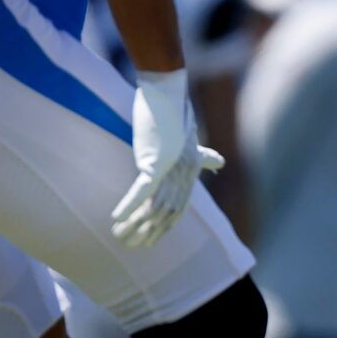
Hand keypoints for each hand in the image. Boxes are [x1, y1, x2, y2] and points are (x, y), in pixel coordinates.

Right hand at [113, 68, 225, 247]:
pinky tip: (116, 217)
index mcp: (190, 171)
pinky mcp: (158, 160)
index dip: (166, 227)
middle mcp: (184, 174)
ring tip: (118, 235)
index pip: (180, 208)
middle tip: (131, 246)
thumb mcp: (190, 138)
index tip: (151, 241)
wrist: (168, 91)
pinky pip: (142, 190)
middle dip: (149, 232)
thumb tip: (220, 161)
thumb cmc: (176, 112)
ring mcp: (173, 169)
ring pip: (153, 206)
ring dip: (134, 223)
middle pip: (167, 213)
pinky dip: (129, 205)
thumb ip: (203, 154)